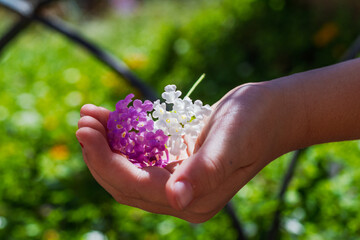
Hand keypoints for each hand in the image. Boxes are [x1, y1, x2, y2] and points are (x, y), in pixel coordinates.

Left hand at [76, 83, 291, 222]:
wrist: (272, 113)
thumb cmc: (255, 122)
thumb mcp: (230, 142)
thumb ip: (204, 172)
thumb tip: (176, 200)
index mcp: (195, 200)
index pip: (135, 185)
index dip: (105, 161)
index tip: (85, 130)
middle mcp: (183, 198)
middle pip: (124, 182)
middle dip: (98, 154)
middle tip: (83, 119)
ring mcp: (179, 183)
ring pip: (128, 170)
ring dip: (106, 146)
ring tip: (91, 115)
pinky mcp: (177, 165)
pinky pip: (140, 157)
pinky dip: (122, 141)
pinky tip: (112, 119)